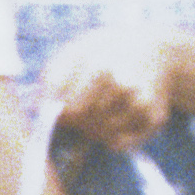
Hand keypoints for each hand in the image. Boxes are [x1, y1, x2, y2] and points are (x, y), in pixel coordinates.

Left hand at [42, 30, 172, 158]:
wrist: (155, 49)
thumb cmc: (105, 52)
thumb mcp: (75, 52)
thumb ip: (52, 78)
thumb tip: (38, 109)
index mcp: (101, 68)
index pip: (70, 111)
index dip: (63, 112)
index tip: (65, 105)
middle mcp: (124, 87)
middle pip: (87, 125)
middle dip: (80, 122)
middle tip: (85, 106)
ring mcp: (142, 104)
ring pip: (103, 137)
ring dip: (95, 131)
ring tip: (100, 111)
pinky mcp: (155, 118)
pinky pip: (121, 145)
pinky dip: (113, 140)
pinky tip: (114, 120)